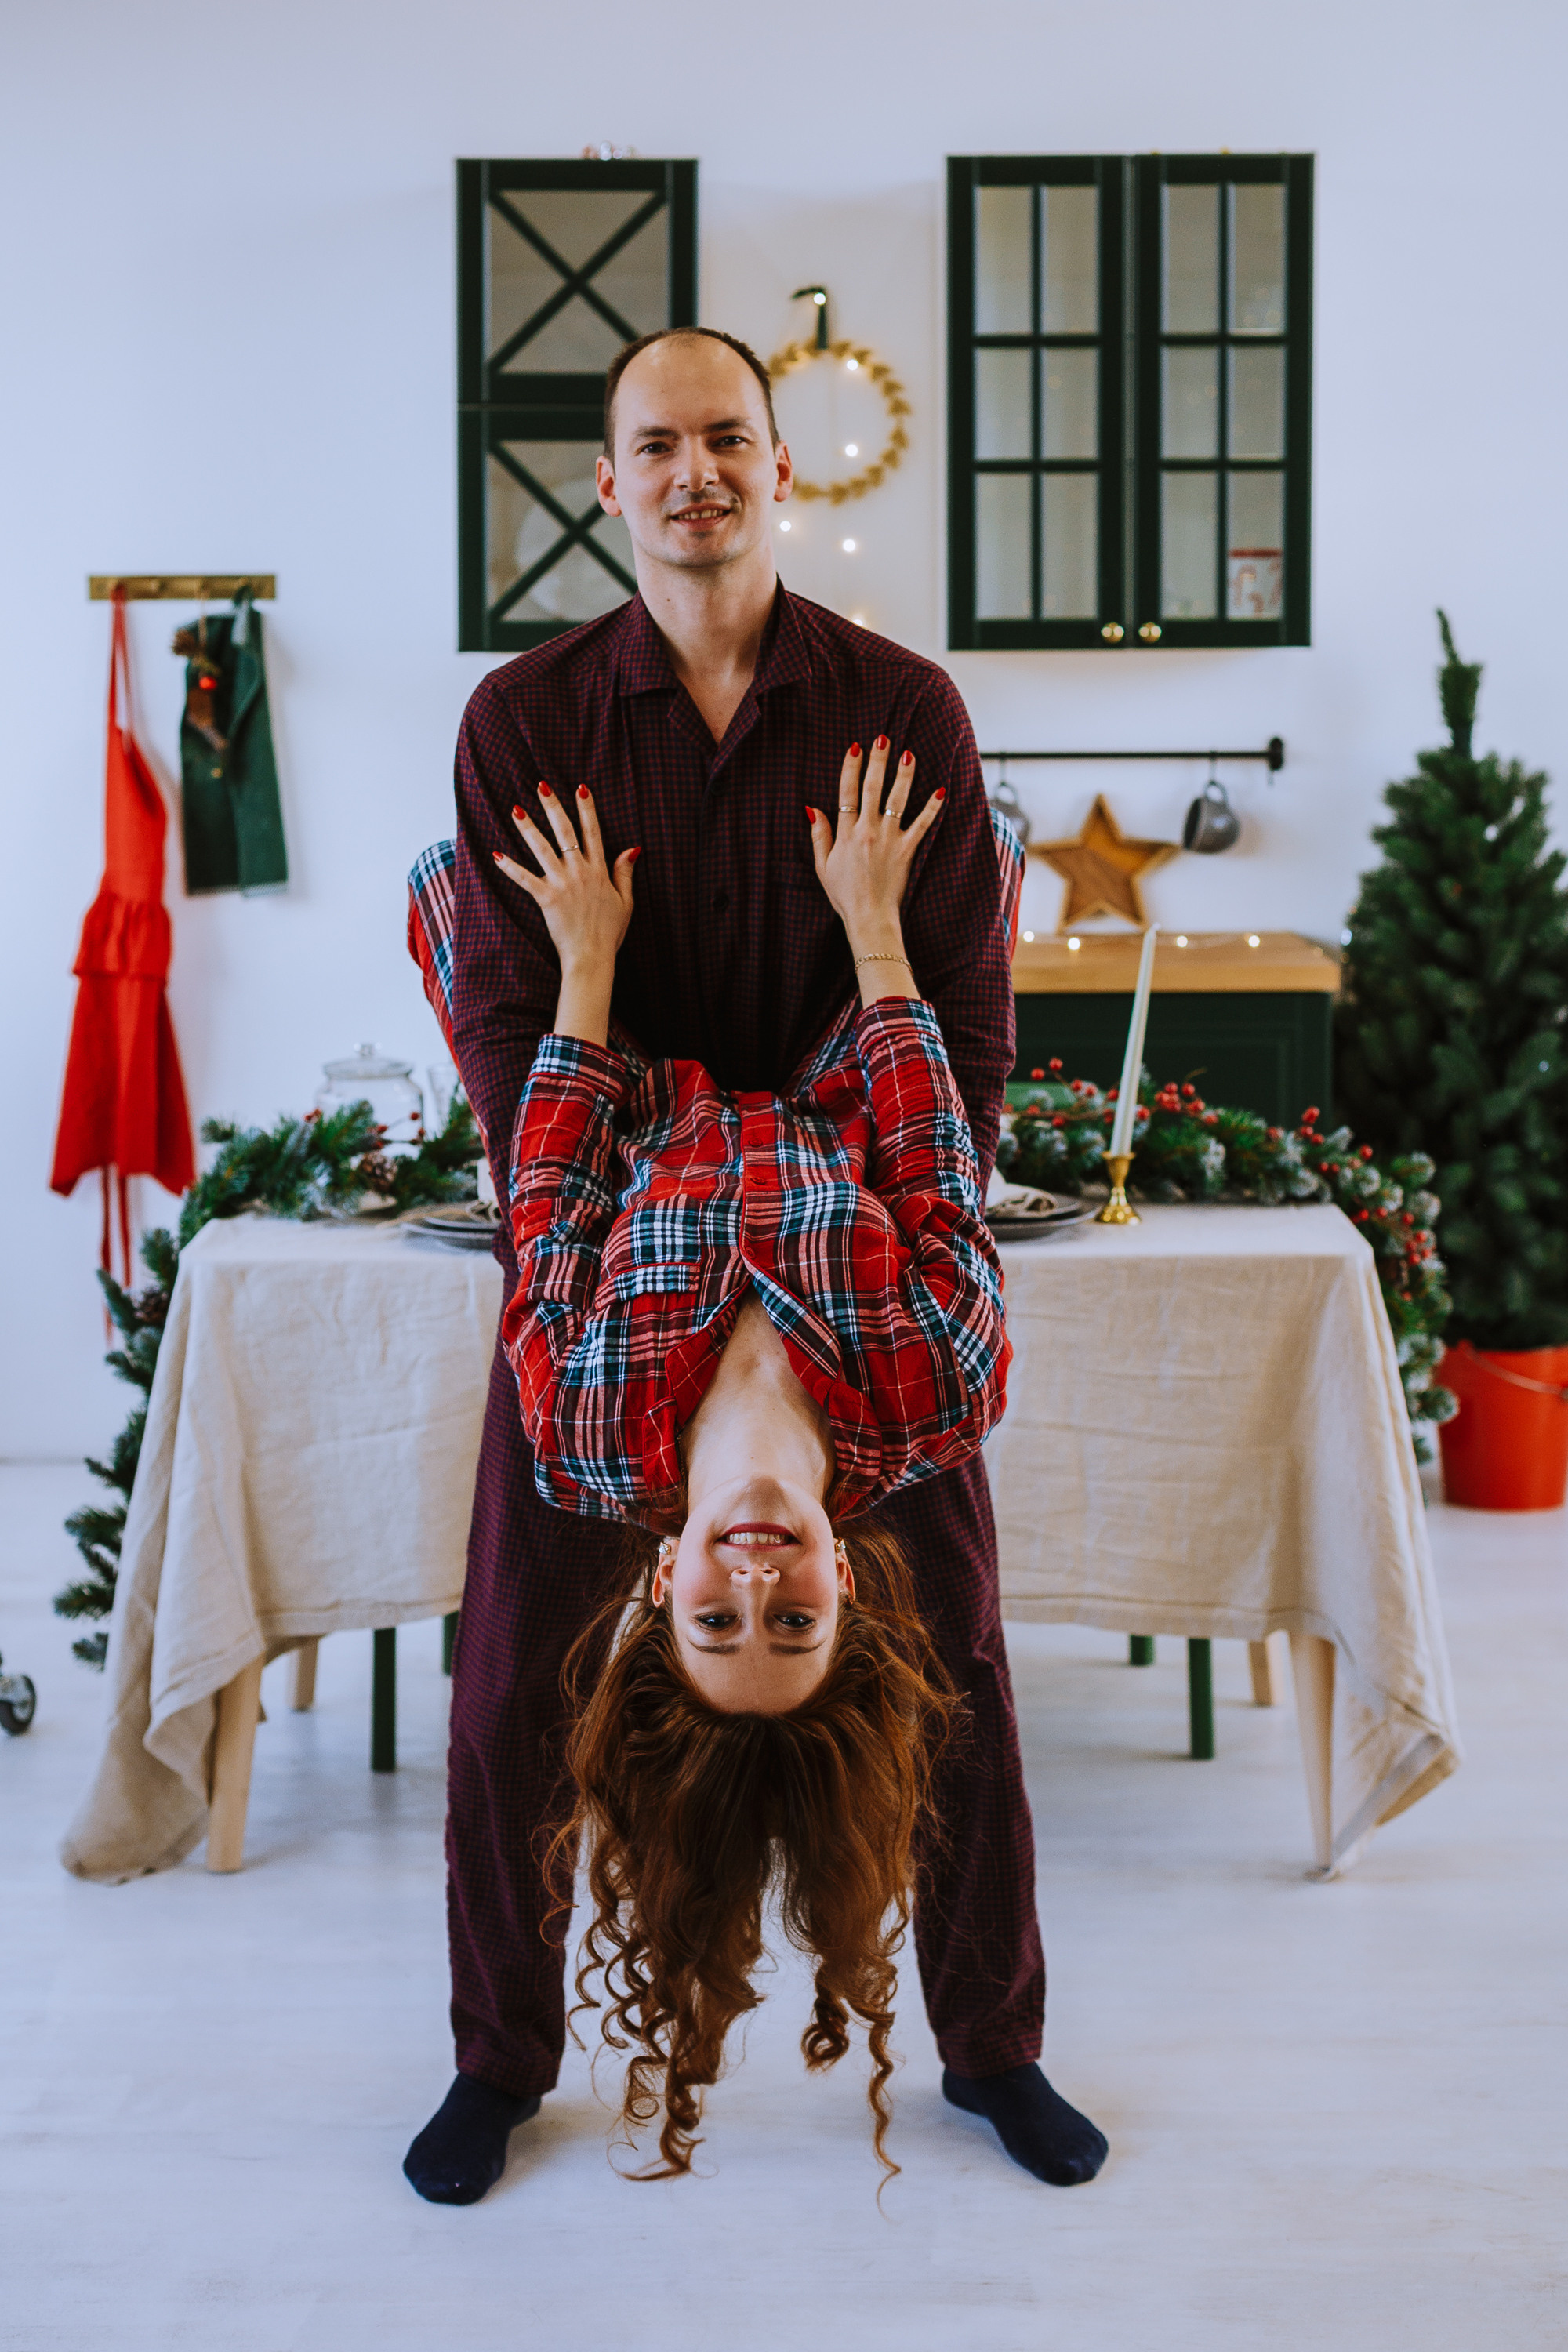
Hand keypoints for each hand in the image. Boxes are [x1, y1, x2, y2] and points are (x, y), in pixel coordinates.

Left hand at [493, 784, 637, 978]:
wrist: (592, 956)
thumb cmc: (610, 932)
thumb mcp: (626, 901)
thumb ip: (625, 873)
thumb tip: (633, 848)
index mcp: (600, 871)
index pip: (593, 832)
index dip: (587, 809)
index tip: (581, 788)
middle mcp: (580, 872)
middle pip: (566, 832)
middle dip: (553, 807)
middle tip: (542, 786)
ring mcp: (562, 884)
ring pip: (542, 849)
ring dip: (528, 828)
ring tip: (516, 809)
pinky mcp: (546, 899)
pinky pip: (525, 880)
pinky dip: (510, 868)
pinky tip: (496, 855)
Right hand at [806, 737, 943, 958]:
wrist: (869, 917)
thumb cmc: (844, 895)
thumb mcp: (823, 866)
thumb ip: (820, 835)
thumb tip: (812, 809)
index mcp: (846, 833)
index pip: (846, 792)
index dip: (850, 767)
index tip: (855, 747)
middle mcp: (867, 831)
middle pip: (872, 788)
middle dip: (877, 760)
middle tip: (882, 737)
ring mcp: (889, 839)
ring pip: (897, 799)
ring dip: (903, 775)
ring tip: (908, 754)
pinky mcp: (907, 850)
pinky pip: (922, 824)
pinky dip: (932, 807)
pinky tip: (940, 789)